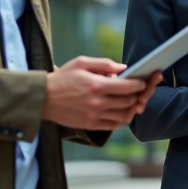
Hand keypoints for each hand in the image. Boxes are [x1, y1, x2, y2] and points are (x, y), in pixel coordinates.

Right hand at [43, 56, 161, 130]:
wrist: (43, 98)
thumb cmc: (63, 78)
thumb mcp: (82, 62)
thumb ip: (105, 64)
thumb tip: (124, 68)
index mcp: (97, 85)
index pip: (129, 87)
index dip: (141, 84)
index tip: (144, 81)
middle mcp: (98, 102)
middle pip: (129, 101)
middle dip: (139, 95)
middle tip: (143, 90)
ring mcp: (94, 116)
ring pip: (125, 115)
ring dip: (133, 108)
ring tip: (134, 101)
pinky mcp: (90, 125)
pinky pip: (114, 125)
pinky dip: (122, 119)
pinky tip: (123, 111)